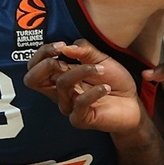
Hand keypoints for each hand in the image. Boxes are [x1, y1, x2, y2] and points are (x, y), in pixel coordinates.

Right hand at [24, 40, 145, 133]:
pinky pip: (80, 103)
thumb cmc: (113, 81)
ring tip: (102, 69)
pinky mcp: (80, 119)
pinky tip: (106, 88)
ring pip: (62, 84)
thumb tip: (66, 47)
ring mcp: (68, 106)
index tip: (61, 45)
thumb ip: (84, 50)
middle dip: (47, 63)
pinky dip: (94, 91)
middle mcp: (58, 92)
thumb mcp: (100, 59)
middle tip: (66, 59)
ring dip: (83, 70)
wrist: (132, 103)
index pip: (33, 66)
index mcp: (59, 76)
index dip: (42, 53)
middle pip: (31, 80)